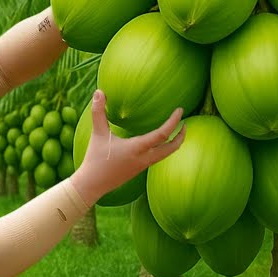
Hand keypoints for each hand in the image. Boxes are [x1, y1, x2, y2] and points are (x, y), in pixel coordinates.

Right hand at [69, 90, 184, 205]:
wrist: (92, 185)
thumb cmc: (95, 159)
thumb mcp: (97, 133)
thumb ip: (98, 112)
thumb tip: (98, 91)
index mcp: (137, 148)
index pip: (162, 134)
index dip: (174, 122)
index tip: (180, 110)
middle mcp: (144, 158)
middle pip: (172, 148)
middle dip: (181, 135)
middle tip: (185, 123)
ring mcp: (143, 165)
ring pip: (166, 154)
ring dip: (173, 143)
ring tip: (175, 131)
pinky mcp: (139, 169)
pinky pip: (157, 158)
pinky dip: (163, 148)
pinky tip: (157, 141)